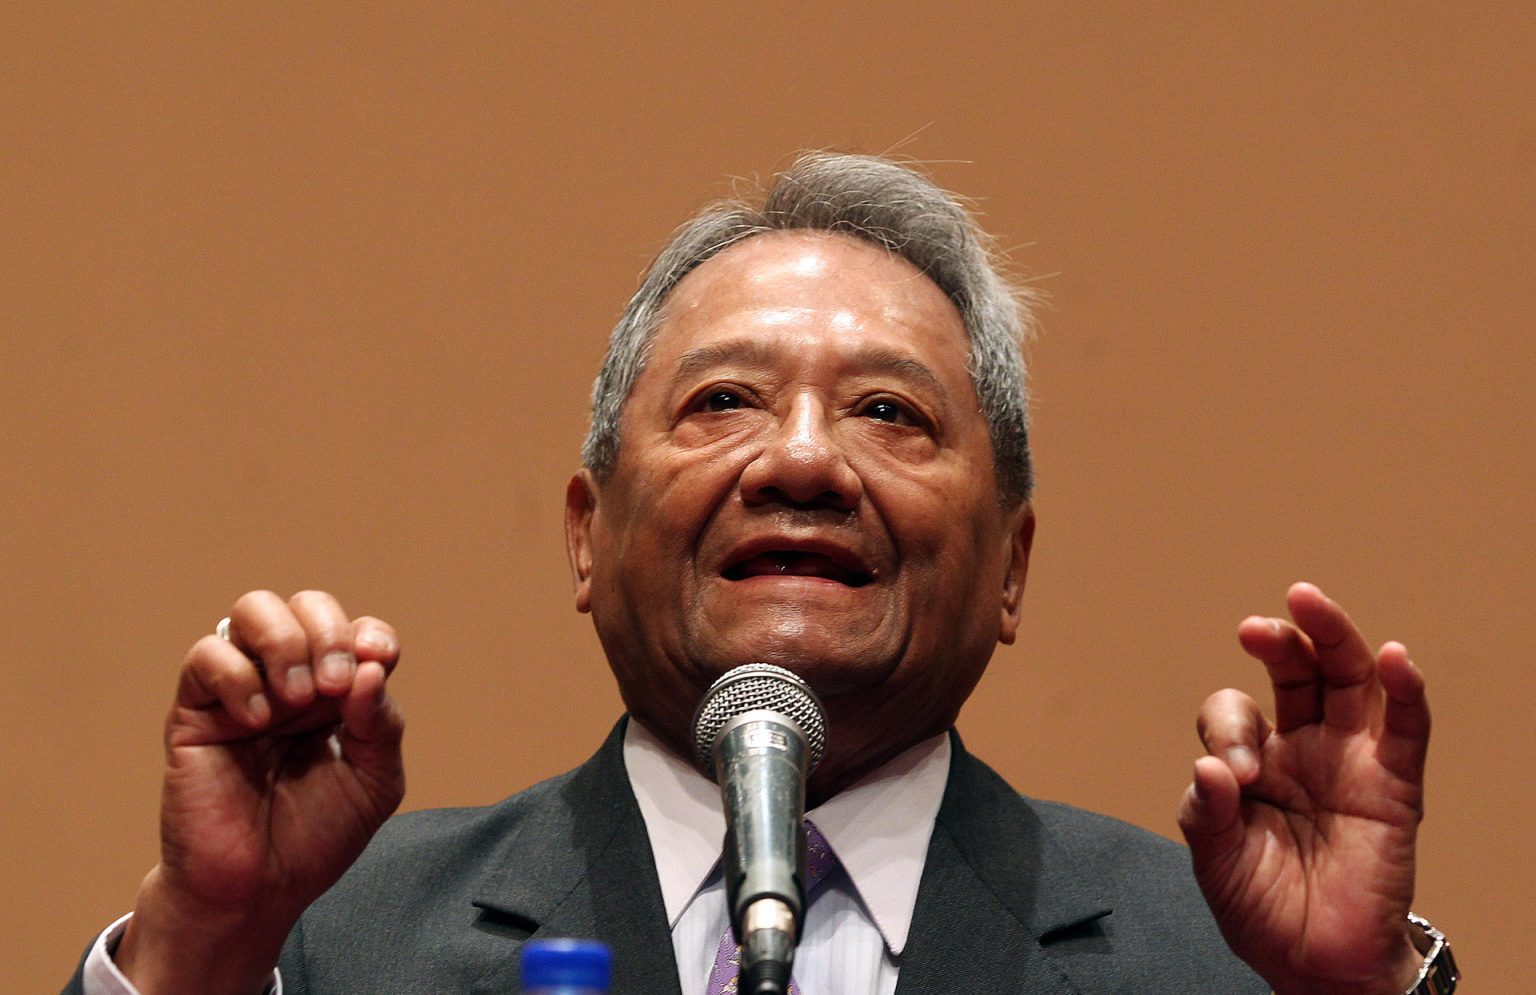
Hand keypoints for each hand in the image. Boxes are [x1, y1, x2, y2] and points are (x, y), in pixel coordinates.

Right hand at [116, 590, 405, 994]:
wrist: (257, 891)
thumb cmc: (315, 838)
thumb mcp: (374, 782)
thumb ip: (379, 724)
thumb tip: (372, 668)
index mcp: (337, 693)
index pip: (357, 630)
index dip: (371, 634)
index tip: (381, 661)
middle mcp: (290, 681)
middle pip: (306, 604)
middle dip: (329, 632)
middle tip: (333, 686)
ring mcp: (242, 691)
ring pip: (253, 609)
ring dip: (285, 641)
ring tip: (297, 699)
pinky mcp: (195, 712)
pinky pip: (206, 655)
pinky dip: (238, 675)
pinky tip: (258, 720)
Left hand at [1177, 583, 1429, 994]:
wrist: (1316, 965)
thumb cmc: (1263, 908)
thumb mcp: (1215, 860)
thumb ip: (1207, 813)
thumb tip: (1213, 769)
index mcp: (1253, 760)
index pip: (1234, 713)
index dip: (1228, 730)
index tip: (1232, 774)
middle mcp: (1302, 748)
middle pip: (1297, 673)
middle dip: (1278, 642)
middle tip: (1254, 627)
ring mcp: (1350, 761)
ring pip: (1350, 680)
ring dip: (1333, 636)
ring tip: (1309, 601)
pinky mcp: (1394, 786)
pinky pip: (1406, 729)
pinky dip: (1405, 689)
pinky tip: (1393, 657)